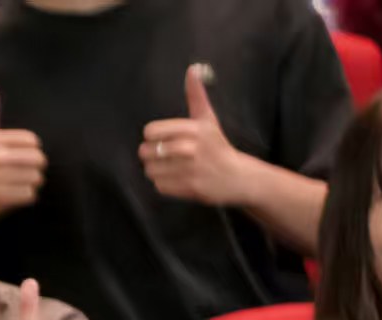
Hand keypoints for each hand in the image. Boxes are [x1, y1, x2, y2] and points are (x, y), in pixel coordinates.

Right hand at [0, 83, 44, 229]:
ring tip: (11, 187)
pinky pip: (30, 195)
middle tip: (15, 177)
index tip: (13, 161)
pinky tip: (9, 199)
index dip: (29, 153)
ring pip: (36, 178)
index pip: (33, 141)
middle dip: (33, 170)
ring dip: (28, 185)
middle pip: (38, 159)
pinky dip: (23, 199)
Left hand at [140, 65, 250, 205]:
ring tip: (173, 167)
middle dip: (153, 154)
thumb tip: (193, 69)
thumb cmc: (217, 146)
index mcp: (193, 129)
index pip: (150, 132)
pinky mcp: (186, 188)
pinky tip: (178, 178)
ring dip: (157, 170)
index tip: (164, 138)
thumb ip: (196, 95)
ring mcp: (188, 170)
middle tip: (168, 155)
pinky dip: (164, 184)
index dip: (153, 136)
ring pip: (149, 170)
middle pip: (146, 152)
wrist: (235, 177)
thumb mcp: (208, 118)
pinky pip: (158, 185)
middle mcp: (190, 148)